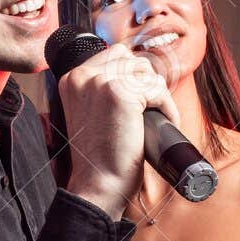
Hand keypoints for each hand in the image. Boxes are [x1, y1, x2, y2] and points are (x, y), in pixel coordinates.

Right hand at [59, 43, 178, 218]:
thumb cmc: (99, 157)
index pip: (115, 55)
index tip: (140, 102)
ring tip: (154, 118)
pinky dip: (168, 108)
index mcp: (72, 78)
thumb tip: (138, 70)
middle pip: (133, 60)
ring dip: (158, 95)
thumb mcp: (91, 113)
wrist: (97, 185)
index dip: (134, 77)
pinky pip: (158, 90)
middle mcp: (82, 75)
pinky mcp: (119, 93)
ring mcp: (100, 82)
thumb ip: (101, 90)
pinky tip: (163, 124)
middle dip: (147, 83)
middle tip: (149, 111)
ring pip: (147, 73)